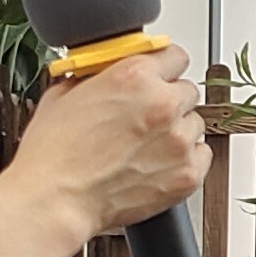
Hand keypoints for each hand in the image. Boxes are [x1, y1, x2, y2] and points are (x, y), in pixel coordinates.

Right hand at [2, 46, 203, 238]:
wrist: (54, 200)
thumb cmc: (53, 155)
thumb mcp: (64, 95)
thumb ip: (94, 77)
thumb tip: (101, 74)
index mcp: (135, 76)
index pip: (174, 55)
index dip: (163, 67)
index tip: (160, 75)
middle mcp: (163, 104)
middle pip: (187, 91)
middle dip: (168, 101)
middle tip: (145, 118)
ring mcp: (178, 140)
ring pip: (195, 124)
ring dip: (176, 131)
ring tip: (146, 147)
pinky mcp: (187, 173)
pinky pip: (202, 156)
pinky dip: (186, 159)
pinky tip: (158, 164)